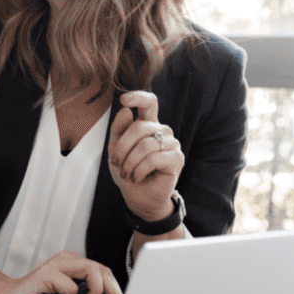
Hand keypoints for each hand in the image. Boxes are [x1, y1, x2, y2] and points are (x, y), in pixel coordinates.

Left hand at [108, 91, 184, 221]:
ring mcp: (172, 144)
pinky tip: (137, 177)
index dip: (138, 97)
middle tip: (117, 163)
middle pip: (140, 127)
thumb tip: (126, 111)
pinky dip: (139, 170)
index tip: (124, 100)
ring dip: (130, 162)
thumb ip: (118, 130)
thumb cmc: (128, 172)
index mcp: (148, 125)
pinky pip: (154, 158)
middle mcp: (162, 131)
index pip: (149, 103)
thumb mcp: (115, 150)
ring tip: (127, 173)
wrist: (138, 196)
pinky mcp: (177, 159)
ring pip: (146, 144)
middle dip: (122, 147)